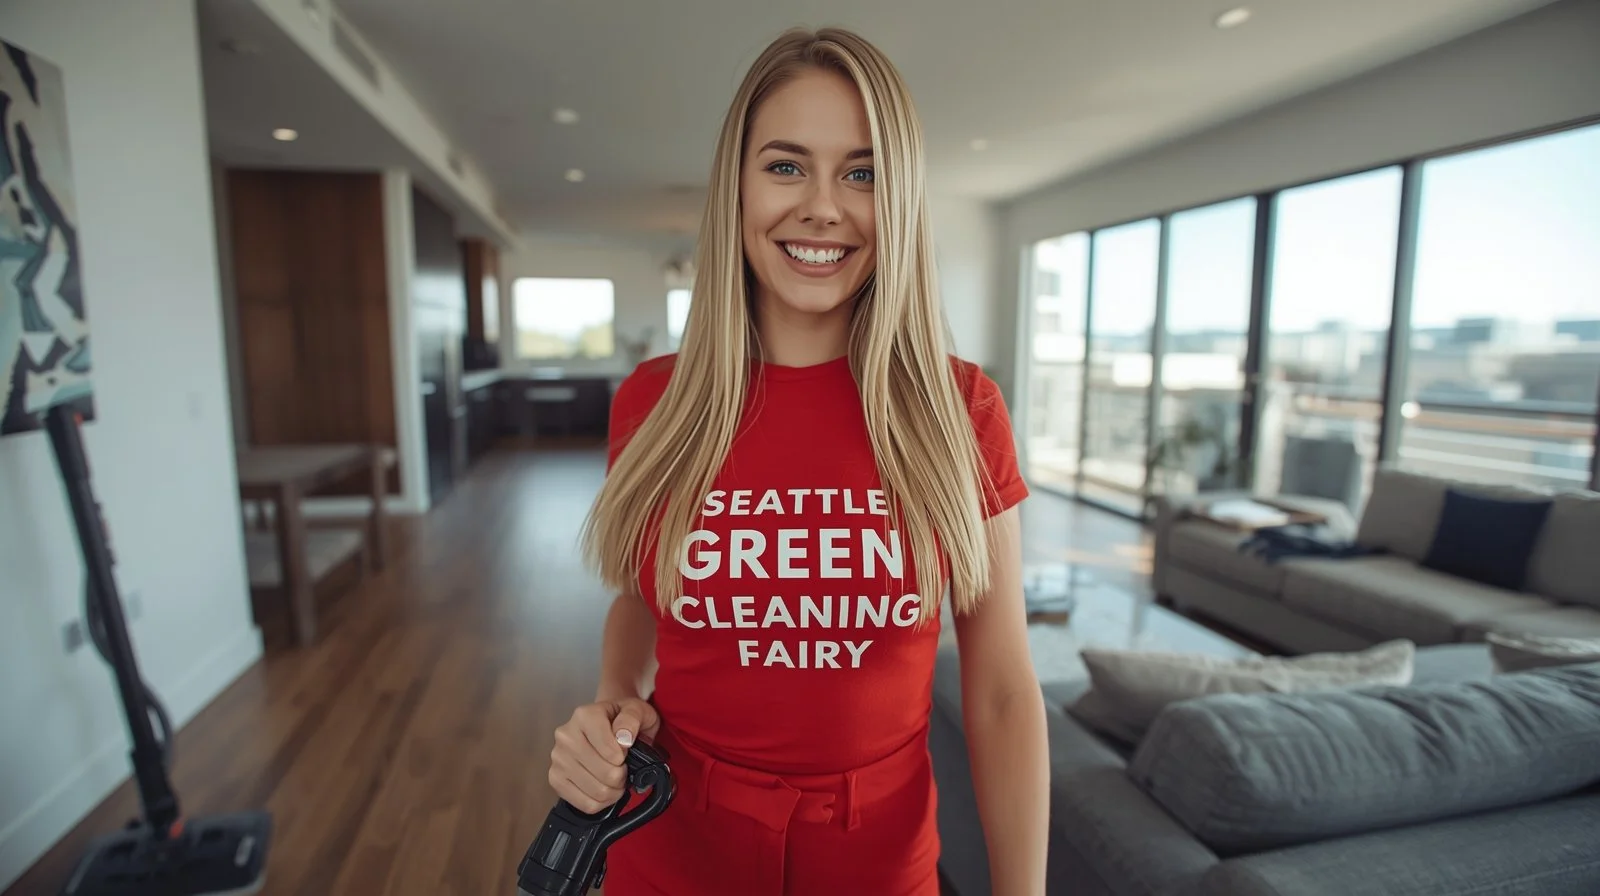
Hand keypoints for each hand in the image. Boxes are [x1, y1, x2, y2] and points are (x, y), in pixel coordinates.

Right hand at [548, 697, 660, 813]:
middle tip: (623, 768)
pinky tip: (604, 789)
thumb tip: (624, 739)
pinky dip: (601, 802)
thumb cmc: (622, 719)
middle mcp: (565, 736)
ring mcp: (558, 759)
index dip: (624, 758)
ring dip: (613, 791)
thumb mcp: (636, 710)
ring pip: (596, 791)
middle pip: (605, 773)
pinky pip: (585, 804)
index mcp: (584, 716)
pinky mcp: (555, 779)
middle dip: (621, 776)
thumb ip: (631, 719)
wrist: (607, 723)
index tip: (626, 752)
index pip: (610, 750)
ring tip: (616, 779)